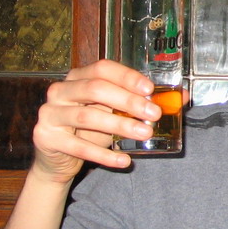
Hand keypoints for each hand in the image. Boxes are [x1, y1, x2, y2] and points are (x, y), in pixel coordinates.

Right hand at [30, 59, 164, 182]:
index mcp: (77, 77)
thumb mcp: (113, 113)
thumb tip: (182, 98)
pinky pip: (78, 147)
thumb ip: (141, 104)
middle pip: (95, 89)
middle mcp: (60, 91)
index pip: (102, 68)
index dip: (126, 77)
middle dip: (128, 101)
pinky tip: (124, 160)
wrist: (57, 159)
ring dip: (120, 126)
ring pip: (88, 117)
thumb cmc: (90, 130)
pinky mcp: (45, 137)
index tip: (150, 89)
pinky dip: (104, 155)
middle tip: (154, 114)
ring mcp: (49, 114)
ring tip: (145, 134)